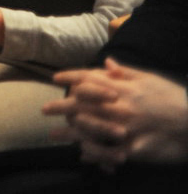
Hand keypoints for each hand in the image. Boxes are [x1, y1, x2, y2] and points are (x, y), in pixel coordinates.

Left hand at [45, 58, 187, 170]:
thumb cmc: (173, 99)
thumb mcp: (151, 80)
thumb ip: (125, 73)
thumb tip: (106, 63)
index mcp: (124, 88)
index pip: (90, 78)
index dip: (71, 77)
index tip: (55, 78)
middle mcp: (120, 106)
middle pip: (82, 104)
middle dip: (61, 106)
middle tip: (44, 110)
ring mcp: (125, 127)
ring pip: (89, 129)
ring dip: (70, 133)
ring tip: (54, 135)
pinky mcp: (133, 148)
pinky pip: (107, 152)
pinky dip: (93, 153)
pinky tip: (82, 155)